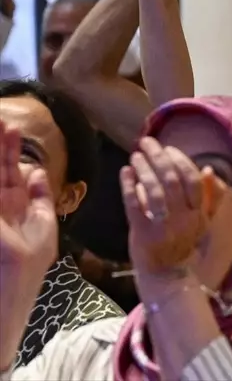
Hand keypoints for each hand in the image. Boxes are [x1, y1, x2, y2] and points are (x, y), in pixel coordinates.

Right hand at [0, 120, 58, 284]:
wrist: (10, 297)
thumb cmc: (27, 267)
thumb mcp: (42, 227)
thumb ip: (40, 198)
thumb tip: (38, 170)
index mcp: (15, 205)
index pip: (11, 171)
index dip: (11, 150)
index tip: (12, 127)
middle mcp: (0, 205)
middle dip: (0, 146)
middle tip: (1, 120)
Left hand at [121, 137, 225, 278]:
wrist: (167, 275)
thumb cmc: (184, 242)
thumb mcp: (203, 221)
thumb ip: (211, 197)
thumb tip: (208, 170)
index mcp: (199, 214)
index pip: (192, 181)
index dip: (180, 161)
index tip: (168, 148)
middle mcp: (184, 219)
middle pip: (172, 181)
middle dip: (159, 158)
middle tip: (147, 142)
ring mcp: (162, 227)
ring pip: (154, 191)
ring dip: (143, 169)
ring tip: (135, 155)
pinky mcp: (142, 233)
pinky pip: (135, 206)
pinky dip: (129, 186)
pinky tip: (125, 172)